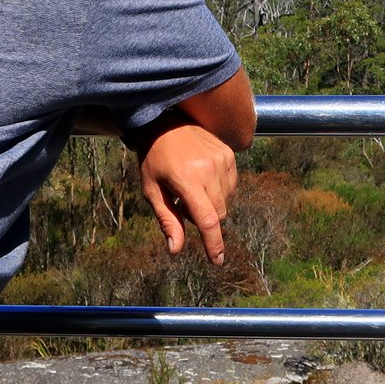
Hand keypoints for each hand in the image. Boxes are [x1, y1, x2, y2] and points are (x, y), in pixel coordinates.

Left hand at [134, 116, 238, 264]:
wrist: (164, 122)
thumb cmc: (153, 159)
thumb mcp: (152, 191)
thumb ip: (167, 221)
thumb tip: (176, 250)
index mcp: (187, 180)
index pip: (207, 220)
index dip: (214, 244)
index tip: (217, 261)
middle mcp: (209, 169)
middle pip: (219, 214)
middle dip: (205, 220)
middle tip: (182, 204)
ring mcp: (222, 159)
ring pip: (226, 201)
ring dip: (212, 205)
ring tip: (190, 188)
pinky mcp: (229, 154)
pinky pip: (231, 185)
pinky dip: (220, 191)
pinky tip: (202, 179)